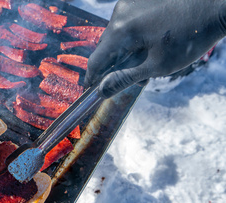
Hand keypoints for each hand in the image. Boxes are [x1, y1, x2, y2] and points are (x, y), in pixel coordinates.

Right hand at [85, 0, 225, 97]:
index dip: (93, 77)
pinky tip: (151, 40)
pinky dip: (133, 34)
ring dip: (124, 48)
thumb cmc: (190, 38)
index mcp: (121, 31)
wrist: (215, 6)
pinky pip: (127, 21)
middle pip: (105, 45)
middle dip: (113, 64)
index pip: (96, 59)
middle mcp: (120, 13)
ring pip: (116, 33)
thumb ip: (125, 78)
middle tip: (130, 77)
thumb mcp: (157, 66)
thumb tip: (102, 90)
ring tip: (147, 57)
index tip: (92, 89)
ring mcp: (129, 2)